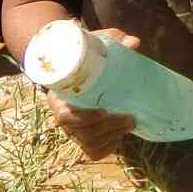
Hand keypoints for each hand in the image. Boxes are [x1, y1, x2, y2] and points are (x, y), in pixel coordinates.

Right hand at [45, 28, 141, 159]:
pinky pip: (94, 151)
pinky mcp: (84, 137)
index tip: (103, 110)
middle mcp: (63, 118)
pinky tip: (121, 134)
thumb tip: (133, 42)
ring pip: (89, 144)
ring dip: (112, 136)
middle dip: (108, 127)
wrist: (75, 68)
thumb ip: (112, 40)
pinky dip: (109, 146)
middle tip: (130, 117)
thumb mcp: (95, 44)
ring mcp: (73, 130)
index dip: (83, 118)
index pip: (65, 116)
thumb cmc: (84, 57)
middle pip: (81, 133)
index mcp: (59, 97)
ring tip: (130, 123)